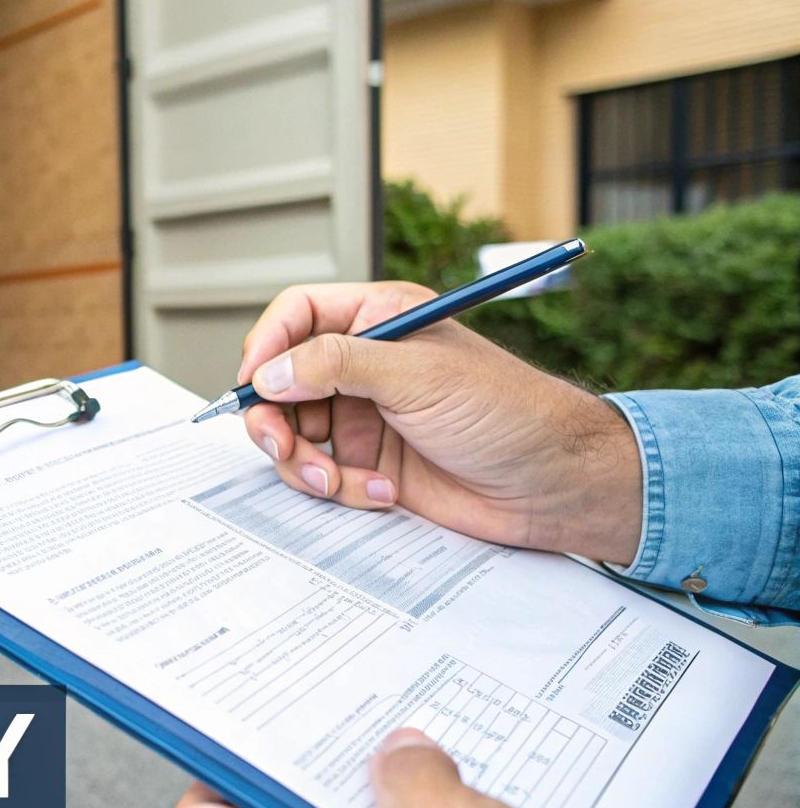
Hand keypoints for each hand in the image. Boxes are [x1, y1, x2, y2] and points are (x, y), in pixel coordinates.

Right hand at [237, 282, 641, 563]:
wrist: (555, 487)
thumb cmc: (510, 414)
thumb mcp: (418, 375)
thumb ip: (336, 365)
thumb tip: (271, 373)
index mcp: (379, 319)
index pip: (297, 315)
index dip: (267, 346)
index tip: (254, 383)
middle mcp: (365, 365)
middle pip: (281, 382)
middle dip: (275, 419)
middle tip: (282, 444)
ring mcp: (365, 416)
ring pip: (294, 435)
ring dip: (307, 463)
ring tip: (339, 481)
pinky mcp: (371, 464)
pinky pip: (323, 475)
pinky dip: (342, 489)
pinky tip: (384, 492)